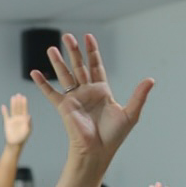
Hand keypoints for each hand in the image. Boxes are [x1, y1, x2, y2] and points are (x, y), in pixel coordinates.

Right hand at [1, 93, 31, 146]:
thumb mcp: (27, 131)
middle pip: (19, 108)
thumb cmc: (22, 138)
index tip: (23, 97)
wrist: (15, 144)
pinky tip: (3, 106)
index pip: (24, 109)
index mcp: (25, 119)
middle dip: (19, 101)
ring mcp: (13, 120)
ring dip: (13, 104)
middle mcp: (19, 118)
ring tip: (13, 97)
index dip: (24, 103)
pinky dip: (4, 111)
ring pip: (13, 110)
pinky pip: (5, 115)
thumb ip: (28, 123)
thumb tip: (29, 115)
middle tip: (18, 94)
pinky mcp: (7, 123)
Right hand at [30, 33, 152, 165]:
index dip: (92, 52)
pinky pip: (51, 92)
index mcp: (102, 91)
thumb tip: (151, 79)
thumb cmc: (114, 135)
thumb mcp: (131, 113)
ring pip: (65, 75)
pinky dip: (43, 83)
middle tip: (67, 35)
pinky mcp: (64, 107)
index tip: (88, 37)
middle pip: (79, 66)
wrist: (98, 150)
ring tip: (51, 48)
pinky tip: (34, 73)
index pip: (96, 66)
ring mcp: (74, 98)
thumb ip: (139, 95)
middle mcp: (86, 92)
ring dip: (58, 62)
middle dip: (73, 51)